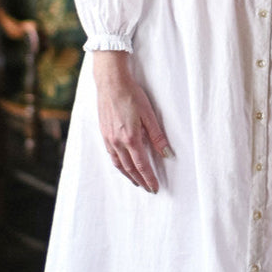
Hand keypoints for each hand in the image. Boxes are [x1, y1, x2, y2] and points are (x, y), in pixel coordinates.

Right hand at [92, 51, 170, 192]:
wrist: (110, 82)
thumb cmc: (131, 95)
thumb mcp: (149, 115)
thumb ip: (157, 136)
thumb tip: (168, 154)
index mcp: (130, 138)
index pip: (142, 165)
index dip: (149, 178)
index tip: (155, 187)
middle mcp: (117, 141)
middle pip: (129, 168)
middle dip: (140, 180)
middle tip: (148, 189)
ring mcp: (108, 138)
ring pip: (118, 164)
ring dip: (128, 175)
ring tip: (136, 182)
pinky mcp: (103, 133)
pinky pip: (111, 155)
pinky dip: (118, 164)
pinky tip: (122, 165)